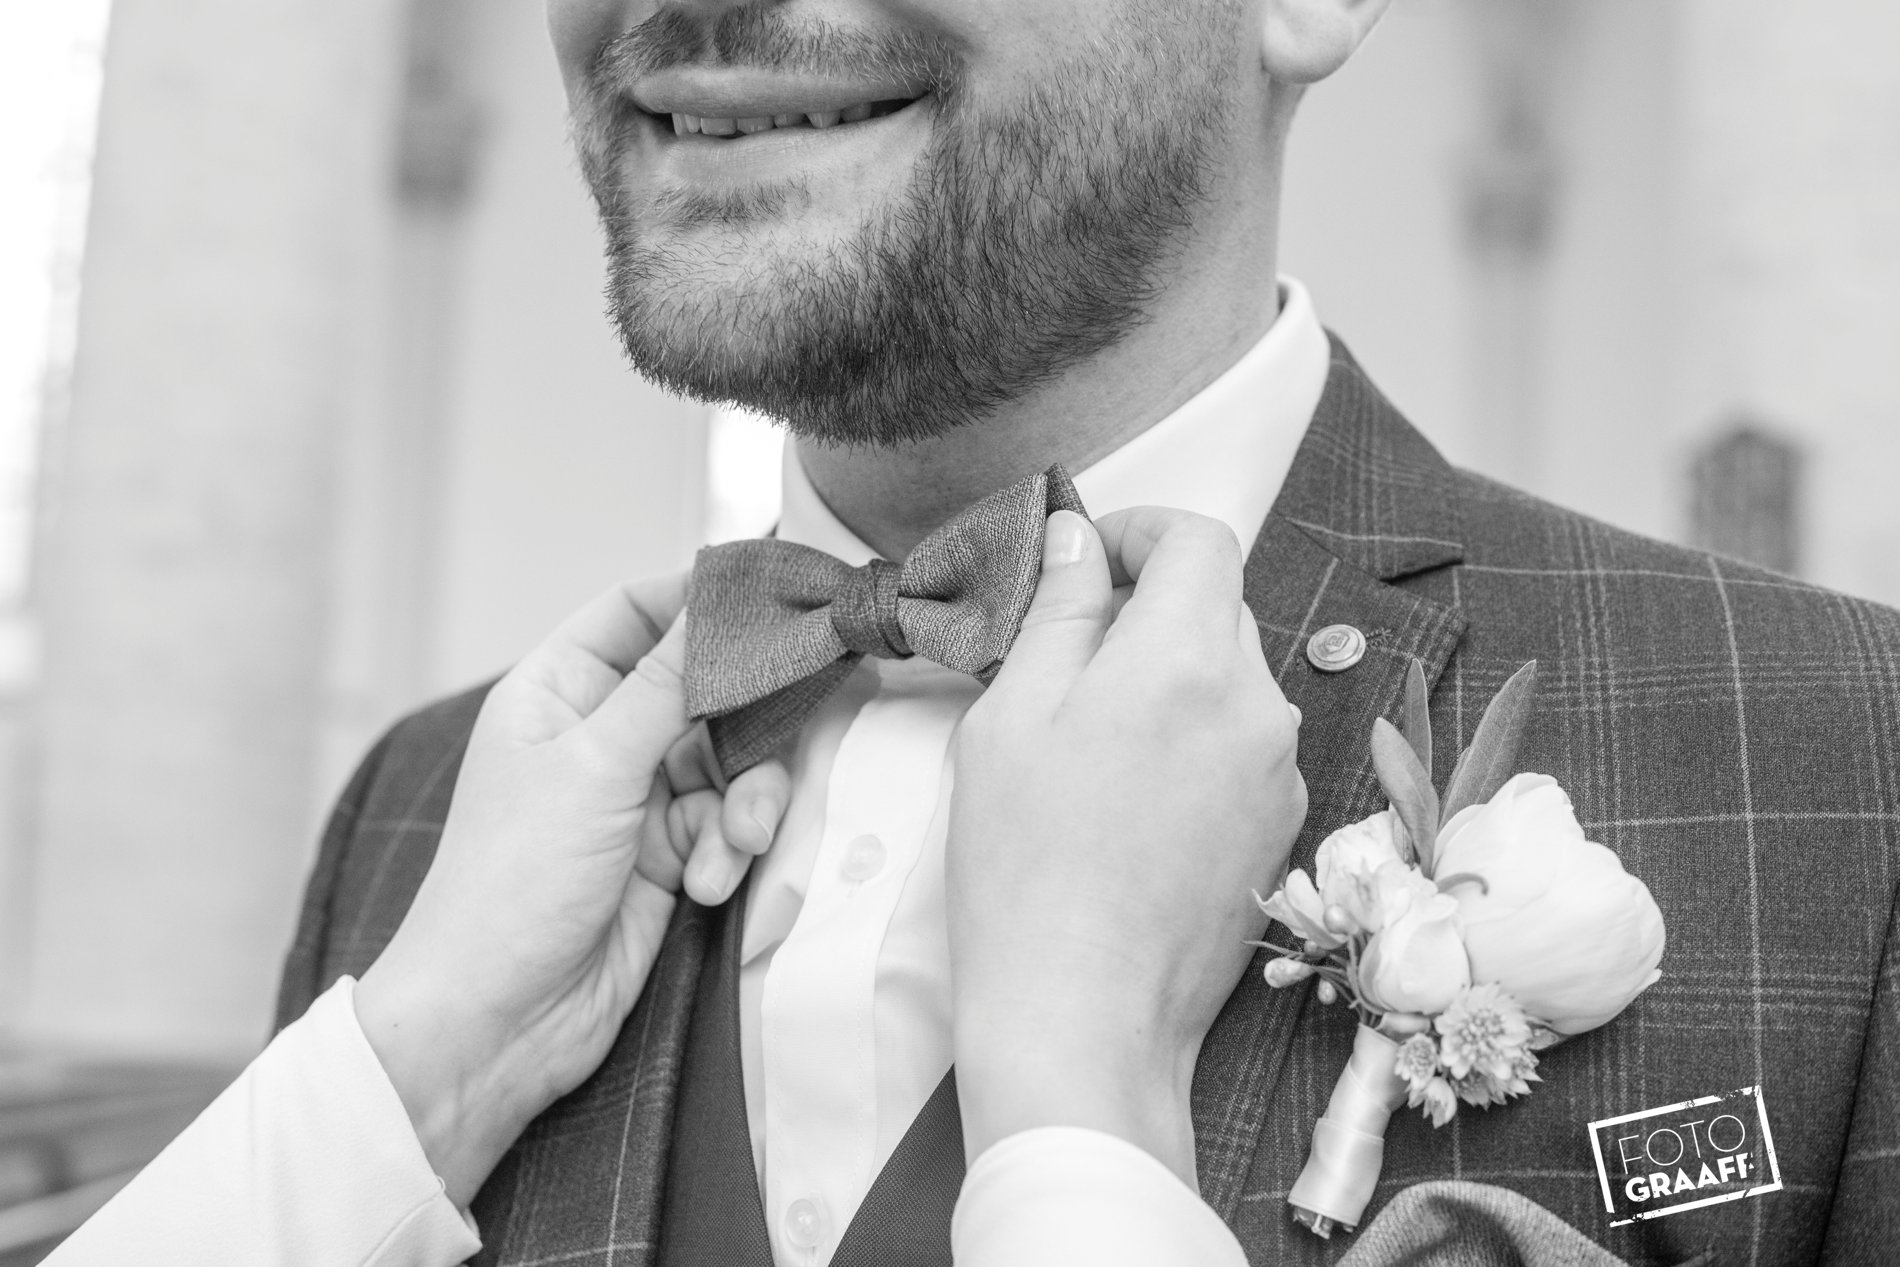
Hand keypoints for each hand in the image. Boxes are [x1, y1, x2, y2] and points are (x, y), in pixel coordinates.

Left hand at [353, 576, 789, 1205]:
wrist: (497, 1024)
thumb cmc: (511, 885)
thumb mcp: (595, 767)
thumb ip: (667, 680)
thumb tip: (716, 595)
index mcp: (557, 691)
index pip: (639, 610)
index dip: (704, 600)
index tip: (779, 598)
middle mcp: (597, 735)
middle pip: (704, 687)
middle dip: (749, 721)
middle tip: (790, 731)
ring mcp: (633, 797)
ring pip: (732, 761)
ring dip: (747, 801)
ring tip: (737, 844)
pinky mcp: (666, 856)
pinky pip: (727, 824)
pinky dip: (730, 850)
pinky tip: (708, 885)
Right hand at [947, 509, 1305, 1186]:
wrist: (1083, 1017)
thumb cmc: (1025, 869)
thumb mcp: (1011, 718)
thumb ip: (1060, 612)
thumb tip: (1080, 540)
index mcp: (1185, 661)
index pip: (1200, 541)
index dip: (1143, 530)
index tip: (1092, 557)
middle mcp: (1256, 706)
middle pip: (1217, 607)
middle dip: (1149, 606)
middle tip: (1068, 654)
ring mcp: (1281, 772)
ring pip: (1231, 679)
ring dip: (1171, 676)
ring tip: (1092, 741)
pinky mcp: (1283, 829)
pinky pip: (1244, 745)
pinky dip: (1195, 738)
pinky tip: (1132, 799)